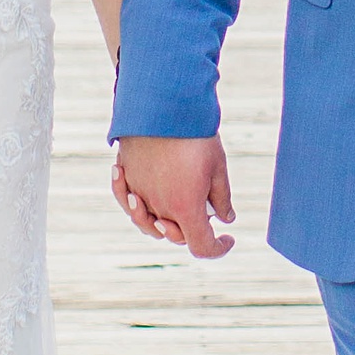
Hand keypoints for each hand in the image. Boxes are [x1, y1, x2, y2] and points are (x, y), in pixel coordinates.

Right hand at [112, 134, 234, 261]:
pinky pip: (129, 199)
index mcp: (186, 209)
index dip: (218, 249)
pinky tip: (146, 190)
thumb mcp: (217, 168)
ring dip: (164, 219)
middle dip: (192, 228)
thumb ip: (221, 198)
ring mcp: (139, 193)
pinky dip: (138, 201)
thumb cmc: (195, 136)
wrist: (162, 105)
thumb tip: (226, 218)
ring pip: (148, 221)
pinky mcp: (127, 177)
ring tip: (180, 199)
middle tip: (205, 204)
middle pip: (174, 235)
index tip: (228, 238)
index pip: (201, 247)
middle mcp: (159, 208)